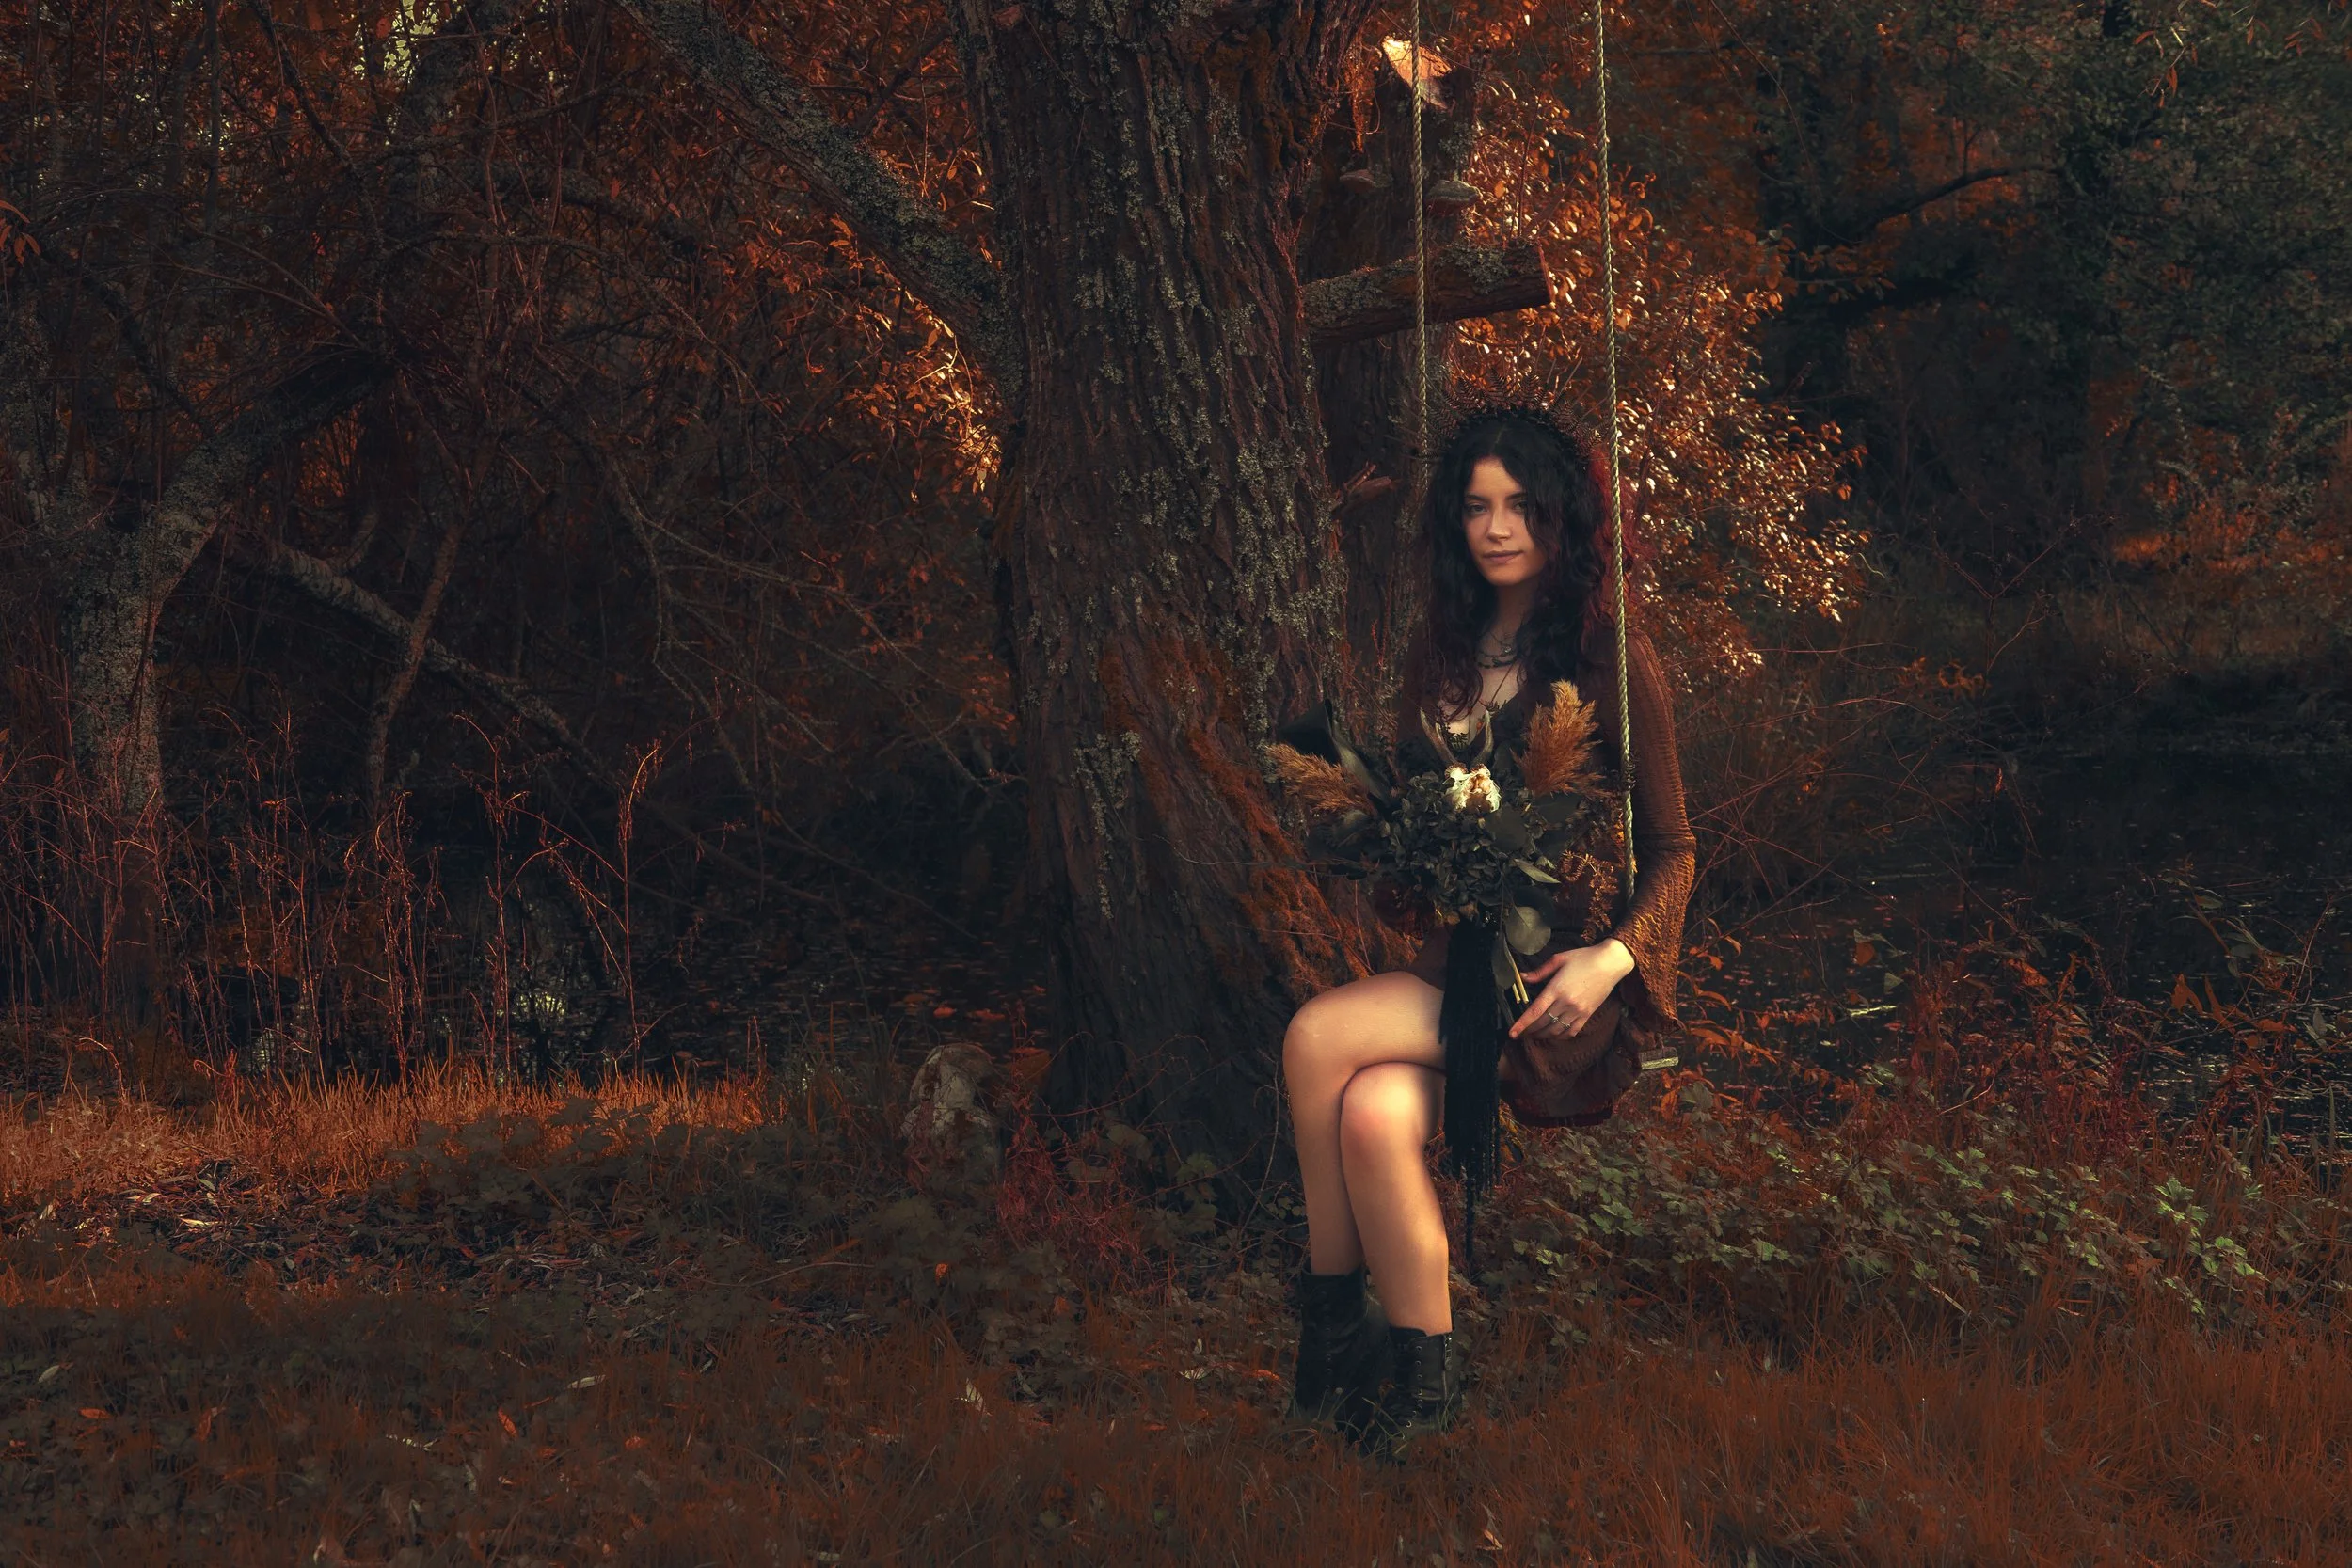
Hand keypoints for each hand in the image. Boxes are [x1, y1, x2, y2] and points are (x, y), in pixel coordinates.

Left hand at [1509, 939, 1636, 1043]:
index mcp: (1556, 989)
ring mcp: (1578, 1010)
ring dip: (1543, 1035)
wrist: (1610, 963)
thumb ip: (1539, 972)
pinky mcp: (1588, 1014)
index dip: (1522, 1024)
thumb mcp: (1558, 959)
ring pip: (1556, 1030)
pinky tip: (1554, 1034)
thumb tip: (1522, 977)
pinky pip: (1572, 1031)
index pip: (1535, 1011)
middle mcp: (1566, 1002)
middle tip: (1520, 1033)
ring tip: (1534, 1034)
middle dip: (1529, 1031)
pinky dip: (1560, 1036)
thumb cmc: (1584, 958)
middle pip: (1543, 1023)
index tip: (1512, 1033)